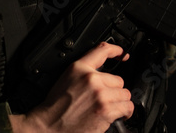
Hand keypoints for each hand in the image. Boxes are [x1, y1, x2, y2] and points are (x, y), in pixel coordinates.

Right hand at [12, 42, 132, 132]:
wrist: (49, 127)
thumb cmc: (56, 107)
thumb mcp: (67, 79)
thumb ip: (84, 72)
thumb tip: (102, 73)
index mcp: (79, 68)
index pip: (103, 50)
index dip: (116, 51)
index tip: (122, 54)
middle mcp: (91, 79)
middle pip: (119, 80)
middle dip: (113, 91)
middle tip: (102, 100)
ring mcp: (100, 94)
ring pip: (124, 94)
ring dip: (119, 102)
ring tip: (107, 108)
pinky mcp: (106, 110)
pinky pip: (127, 107)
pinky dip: (125, 112)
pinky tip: (117, 114)